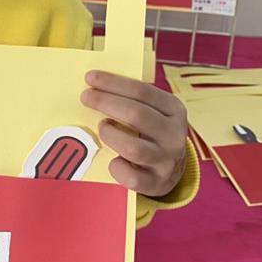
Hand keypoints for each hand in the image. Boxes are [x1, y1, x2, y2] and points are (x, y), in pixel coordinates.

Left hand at [81, 71, 187, 196]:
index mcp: (174, 110)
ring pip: (133, 147)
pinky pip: (130, 177)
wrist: (171, 171)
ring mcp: (166, 161)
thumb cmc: (152, 134)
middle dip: (105, 102)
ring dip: (110, 135)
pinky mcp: (156, 183)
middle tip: (86, 97)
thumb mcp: (154, 112)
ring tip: (102, 128)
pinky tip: (113, 160)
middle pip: (136, 114)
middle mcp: (174, 135)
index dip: (113, 83)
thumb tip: (95, 84)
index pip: (142, 91)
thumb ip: (133, 100)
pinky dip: (116, 167)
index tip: (90, 77)